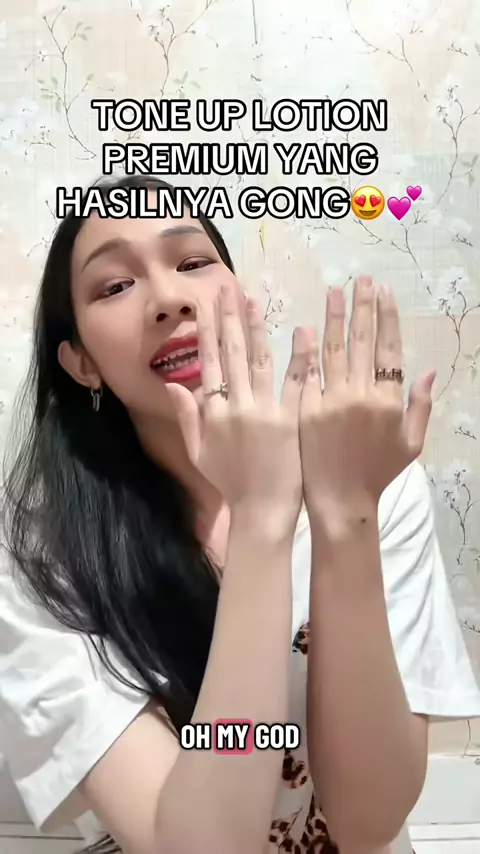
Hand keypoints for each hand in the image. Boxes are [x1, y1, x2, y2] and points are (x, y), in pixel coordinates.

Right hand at [167, 282, 310, 537]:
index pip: (208, 362)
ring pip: (259, 361)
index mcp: (213, 413)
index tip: (205, 303)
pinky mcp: (290, 421)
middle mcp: (235, 406)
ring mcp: (264, 412)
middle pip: (230, 354)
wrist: (261, 513)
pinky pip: (295, 384)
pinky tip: (303, 331)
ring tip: (254, 300)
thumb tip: (173, 384)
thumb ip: (188, 418)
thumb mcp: (199, 454)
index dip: (206, 330)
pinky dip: (299, 357)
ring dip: (256, 328)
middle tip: (225, 288)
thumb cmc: (232, 486)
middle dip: (227, 318)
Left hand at [299, 276, 434, 521]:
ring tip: (334, 291)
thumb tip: (427, 371)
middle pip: (361, 341)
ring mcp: (330, 401)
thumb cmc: (377, 473)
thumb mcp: (411, 444)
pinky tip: (307, 327)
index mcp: (388, 401)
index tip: (385, 293)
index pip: (389, 349)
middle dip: (362, 307)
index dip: (387, 318)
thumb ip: (419, 406)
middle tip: (361, 280)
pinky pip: (308, 374)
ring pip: (332, 350)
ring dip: (334, 317)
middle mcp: (359, 395)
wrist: (339, 500)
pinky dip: (308, 350)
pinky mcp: (305, 410)